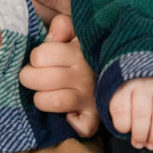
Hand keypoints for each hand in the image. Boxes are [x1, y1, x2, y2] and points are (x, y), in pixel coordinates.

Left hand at [18, 14, 98, 136]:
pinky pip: (79, 127)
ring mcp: (90, 99)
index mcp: (78, 53)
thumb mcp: (76, 31)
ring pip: (54, 102)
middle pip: (41, 80)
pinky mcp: (94, 119)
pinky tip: (66, 113)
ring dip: (42, 99)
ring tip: (44, 93)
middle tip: (33, 77)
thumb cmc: (86, 51)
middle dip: (29, 78)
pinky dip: (70, 123)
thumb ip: (62, 26)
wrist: (122, 72)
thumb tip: (53, 37)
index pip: (40, 56)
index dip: (36, 58)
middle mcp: (85, 76)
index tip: (41, 59)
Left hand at [109, 78, 152, 149]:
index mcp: (125, 85)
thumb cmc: (131, 93)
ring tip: (152, 145)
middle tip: (139, 144)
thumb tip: (109, 133)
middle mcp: (145, 84)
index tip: (124, 130)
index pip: (121, 108)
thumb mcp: (116, 98)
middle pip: (142, 114)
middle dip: (140, 135)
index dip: (122, 125)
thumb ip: (114, 114)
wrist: (152, 73)